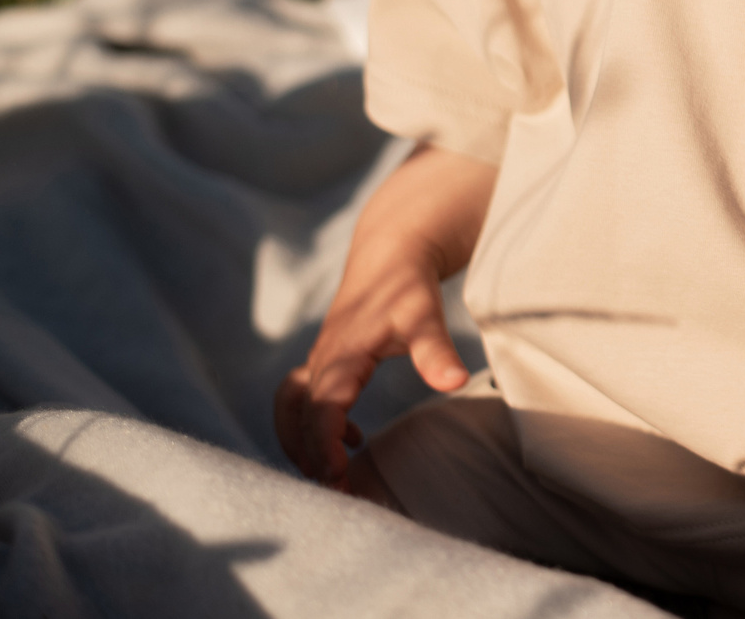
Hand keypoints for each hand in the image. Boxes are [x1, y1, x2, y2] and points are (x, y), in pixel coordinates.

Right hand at [272, 231, 467, 489]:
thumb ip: (437, 351)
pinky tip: (354, 440)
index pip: (321, 410)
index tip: (338, 478)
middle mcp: (323, 360)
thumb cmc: (409, 283)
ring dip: (300, 441)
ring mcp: (321, 359)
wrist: (392, 250)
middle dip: (310, 456)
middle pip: (299, 417)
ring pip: (290, 407)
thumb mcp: (426, 316)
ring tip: (329, 474)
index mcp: (342, 355)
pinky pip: (303, 397)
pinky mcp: (328, 357)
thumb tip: (454, 384)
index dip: (324, 445)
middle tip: (338, 494)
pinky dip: (312, 424)